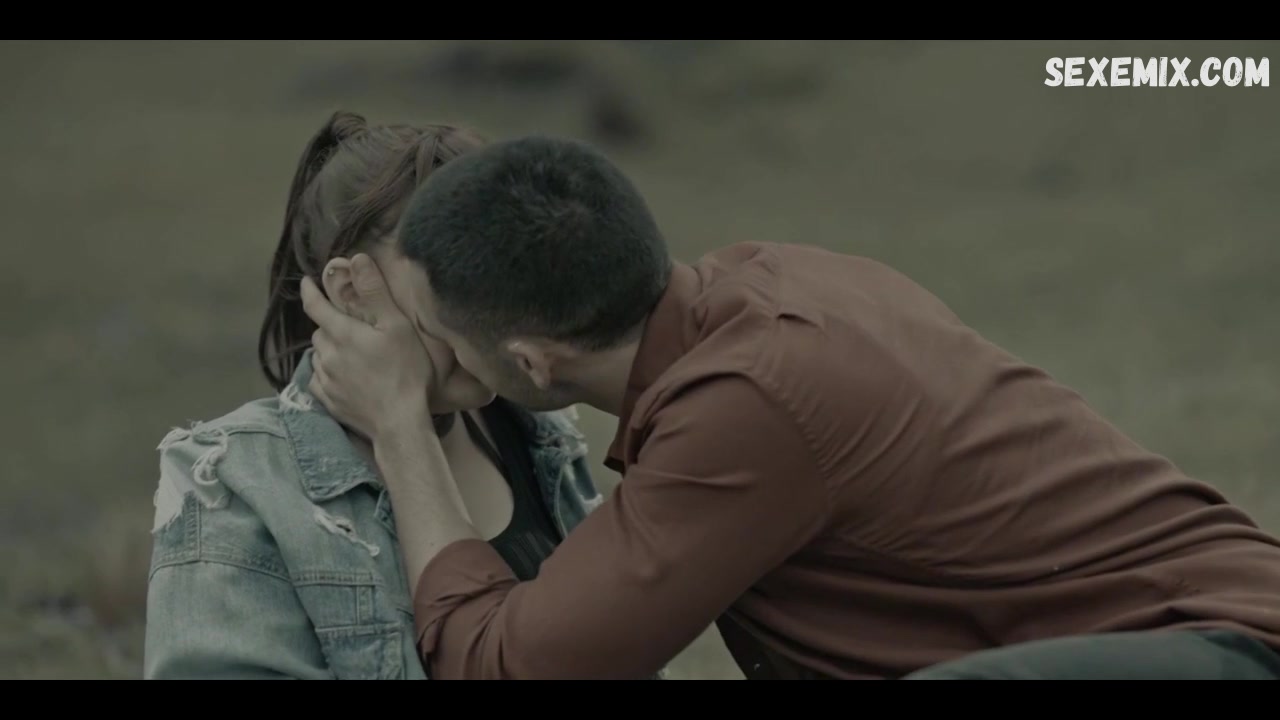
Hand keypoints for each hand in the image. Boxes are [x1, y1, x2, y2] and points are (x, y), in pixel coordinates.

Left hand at [300, 254, 436, 439]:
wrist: (400, 423)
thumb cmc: (405, 371)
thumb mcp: (396, 326)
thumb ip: (374, 292)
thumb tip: (356, 259)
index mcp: (342, 333)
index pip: (315, 305)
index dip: (309, 290)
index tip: (306, 281)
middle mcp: (327, 354)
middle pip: (319, 331)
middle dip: (330, 325)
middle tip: (351, 326)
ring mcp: (325, 380)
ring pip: (319, 355)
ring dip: (330, 350)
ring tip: (352, 354)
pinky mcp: (328, 401)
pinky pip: (319, 380)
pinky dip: (328, 373)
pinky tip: (344, 377)